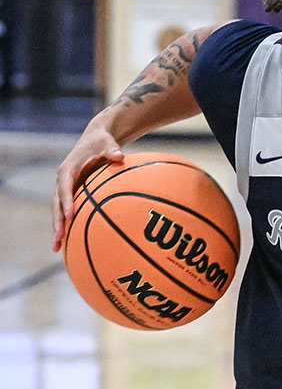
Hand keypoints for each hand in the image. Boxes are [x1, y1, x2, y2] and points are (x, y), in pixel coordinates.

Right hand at [51, 122, 124, 251]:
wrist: (96, 140)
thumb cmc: (103, 142)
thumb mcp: (107, 143)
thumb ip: (112, 150)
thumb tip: (119, 156)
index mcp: (68, 169)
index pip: (65, 187)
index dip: (66, 201)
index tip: (70, 215)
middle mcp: (63, 181)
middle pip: (56, 204)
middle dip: (57, 221)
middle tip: (59, 238)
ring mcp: (65, 189)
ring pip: (59, 211)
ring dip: (58, 228)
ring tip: (56, 248)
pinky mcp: (71, 194)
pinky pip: (67, 211)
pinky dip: (67, 225)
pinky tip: (68, 243)